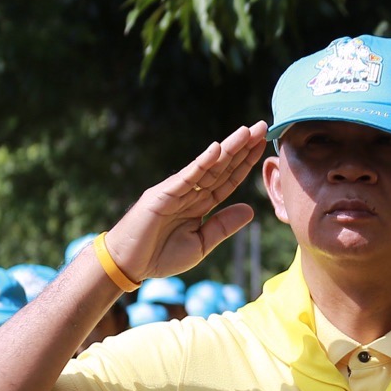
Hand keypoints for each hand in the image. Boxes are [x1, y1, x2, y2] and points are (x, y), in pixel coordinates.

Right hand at [102, 123, 266, 284]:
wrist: (128, 264)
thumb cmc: (160, 255)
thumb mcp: (200, 244)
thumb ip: (223, 226)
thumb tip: (250, 210)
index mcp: (200, 204)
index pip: (227, 180)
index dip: (245, 164)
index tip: (262, 147)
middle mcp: (190, 192)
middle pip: (221, 167)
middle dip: (242, 148)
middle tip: (262, 126)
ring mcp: (176, 191)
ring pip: (208, 167)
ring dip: (228, 148)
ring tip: (247, 131)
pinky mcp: (163, 194)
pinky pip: (187, 177)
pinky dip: (202, 162)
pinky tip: (218, 149)